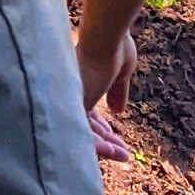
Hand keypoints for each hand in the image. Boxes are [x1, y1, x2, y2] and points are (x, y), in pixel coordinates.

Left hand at [76, 19, 136, 161]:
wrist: (106, 38)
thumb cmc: (114, 46)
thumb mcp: (120, 72)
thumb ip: (117, 91)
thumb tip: (118, 111)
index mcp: (81, 85)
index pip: (87, 114)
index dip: (102, 127)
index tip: (116, 137)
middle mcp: (71, 95)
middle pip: (84, 126)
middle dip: (106, 141)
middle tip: (123, 152)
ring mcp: (70, 101)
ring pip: (83, 133)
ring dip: (105, 147)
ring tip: (124, 156)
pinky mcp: (73, 108)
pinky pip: (85, 136)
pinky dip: (101, 146)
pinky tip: (117, 152)